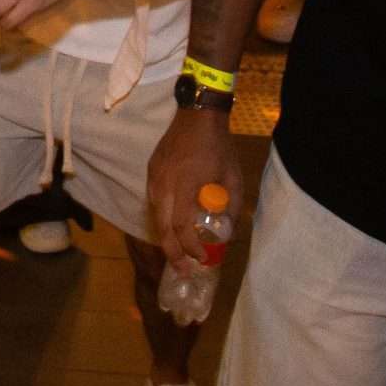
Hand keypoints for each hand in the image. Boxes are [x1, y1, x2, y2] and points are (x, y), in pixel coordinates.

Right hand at [148, 109, 242, 269]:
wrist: (197, 115)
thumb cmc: (219, 147)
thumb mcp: (234, 178)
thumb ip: (232, 207)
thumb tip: (227, 234)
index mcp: (186, 184)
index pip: (182, 226)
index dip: (191, 247)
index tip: (202, 258)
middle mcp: (164, 184)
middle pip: (163, 228)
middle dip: (173, 253)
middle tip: (184, 271)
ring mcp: (154, 177)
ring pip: (156, 216)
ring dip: (166, 238)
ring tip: (178, 253)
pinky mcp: (151, 172)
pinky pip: (155, 202)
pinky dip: (163, 219)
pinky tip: (172, 226)